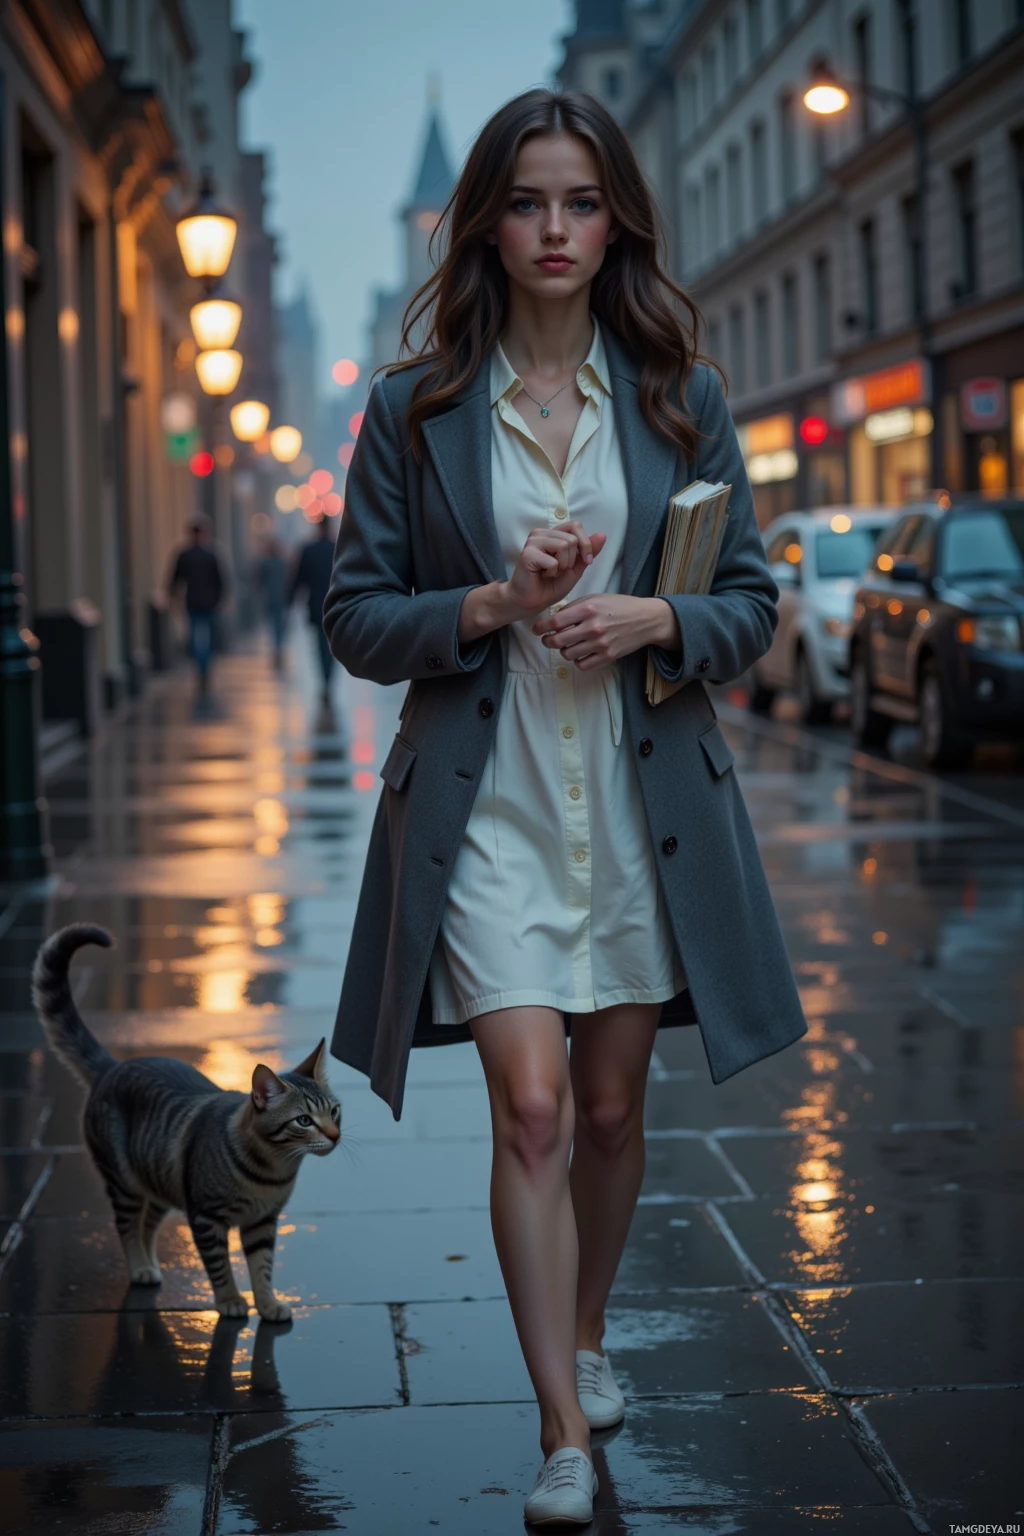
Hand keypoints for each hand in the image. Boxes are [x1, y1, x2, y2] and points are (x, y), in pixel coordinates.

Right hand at [503, 521, 606, 618]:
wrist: (533, 601)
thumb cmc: (551, 584)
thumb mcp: (576, 567)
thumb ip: (588, 551)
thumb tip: (602, 534)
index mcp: (553, 533)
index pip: (576, 525)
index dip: (586, 543)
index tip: (587, 561)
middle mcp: (541, 533)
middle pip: (572, 538)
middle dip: (572, 560)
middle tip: (559, 570)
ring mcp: (532, 541)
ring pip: (564, 546)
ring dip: (563, 565)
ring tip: (551, 572)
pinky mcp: (527, 554)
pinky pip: (553, 561)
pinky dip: (552, 573)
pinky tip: (542, 575)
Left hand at [532, 593, 673, 670]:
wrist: (646, 619)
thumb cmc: (620, 606)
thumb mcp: (596, 598)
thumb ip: (574, 607)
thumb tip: (554, 619)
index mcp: (588, 609)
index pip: (555, 621)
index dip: (541, 627)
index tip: (537, 630)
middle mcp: (593, 627)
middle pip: (557, 641)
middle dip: (548, 641)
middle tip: (547, 640)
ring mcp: (601, 644)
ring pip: (568, 655)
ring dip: (564, 650)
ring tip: (568, 645)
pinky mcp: (608, 656)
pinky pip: (582, 665)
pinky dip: (578, 660)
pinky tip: (581, 652)